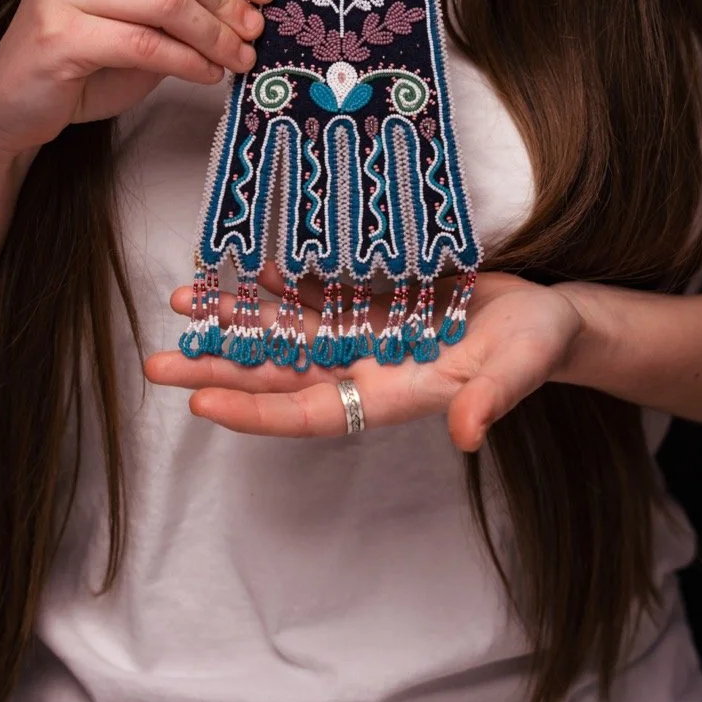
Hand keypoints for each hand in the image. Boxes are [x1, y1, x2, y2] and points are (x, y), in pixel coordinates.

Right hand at [0, 0, 275, 158]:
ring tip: (236, 59)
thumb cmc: (83, 61)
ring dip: (214, 34)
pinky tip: (206, 74)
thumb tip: (249, 6)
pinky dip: (188, 61)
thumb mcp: (139, 20)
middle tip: (251, 33)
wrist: (13, 105)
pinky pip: (144, 43)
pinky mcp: (58, 34)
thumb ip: (182, 2)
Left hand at [144, 264, 586, 451]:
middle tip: (156, 361)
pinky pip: (314, 291)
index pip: (311, 411)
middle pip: (279, 372)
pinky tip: (242, 265)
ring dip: (236, 316)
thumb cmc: (537, 345)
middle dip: (220, 367)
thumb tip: (467, 436)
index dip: (257, 412)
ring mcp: (364, 331)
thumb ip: (492, 400)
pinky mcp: (372, 297)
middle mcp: (366, 365)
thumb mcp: (520, 368)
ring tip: (183, 300)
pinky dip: (278, 280)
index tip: (200, 404)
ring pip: (285, 328)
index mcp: (393, 392)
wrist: (545, 317)